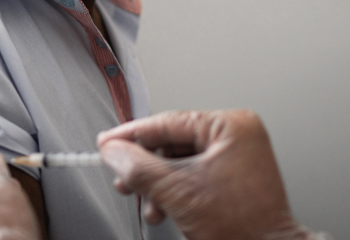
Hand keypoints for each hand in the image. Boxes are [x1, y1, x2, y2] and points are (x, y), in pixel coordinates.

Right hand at [97, 110, 316, 239]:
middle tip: (122, 179)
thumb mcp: (177, 192)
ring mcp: (238, 158)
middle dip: (145, 168)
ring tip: (146, 203)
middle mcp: (237, 136)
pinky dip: (174, 193)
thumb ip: (138, 168)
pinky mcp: (234, 179)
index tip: (107, 142)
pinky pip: (194, 176)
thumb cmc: (242, 227)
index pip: (169, 122)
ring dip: (157, 185)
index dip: (132, 134)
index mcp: (231, 126)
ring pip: (180, 162)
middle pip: (173, 143)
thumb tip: (113, 152)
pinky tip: (162, 210)